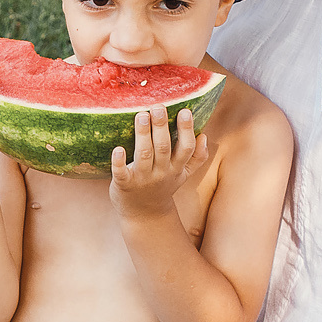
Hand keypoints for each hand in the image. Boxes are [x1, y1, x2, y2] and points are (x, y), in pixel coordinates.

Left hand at [110, 105, 206, 222]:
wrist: (144, 215)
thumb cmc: (162, 187)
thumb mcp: (182, 175)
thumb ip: (196, 158)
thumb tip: (204, 136)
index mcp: (176, 168)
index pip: (185, 148)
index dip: (186, 130)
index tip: (185, 111)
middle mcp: (161, 172)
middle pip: (163, 148)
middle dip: (161, 127)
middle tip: (158, 107)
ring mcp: (142, 178)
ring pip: (144, 155)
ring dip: (143, 135)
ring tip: (141, 115)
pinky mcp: (124, 184)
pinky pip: (121, 173)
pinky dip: (119, 162)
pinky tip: (118, 148)